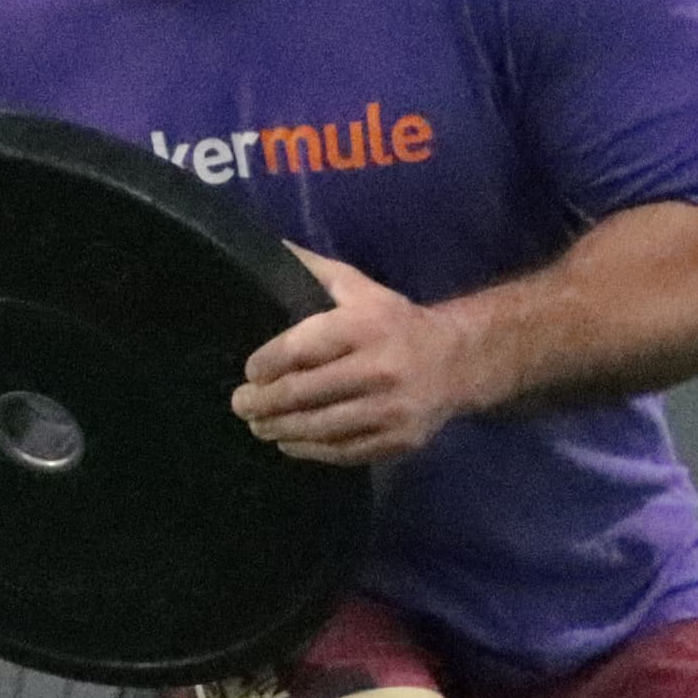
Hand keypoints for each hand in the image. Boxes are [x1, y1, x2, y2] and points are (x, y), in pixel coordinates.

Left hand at [232, 250, 471, 464]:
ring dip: (280, 428)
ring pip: (320, 427)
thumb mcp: (361, 288)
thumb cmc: (395, 322)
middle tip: (240, 404)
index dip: (268, 363)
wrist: (457, 362)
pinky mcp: (397, 441)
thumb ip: (315, 270)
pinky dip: (309, 450)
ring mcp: (390, 409)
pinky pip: (343, 451)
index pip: (303, 347)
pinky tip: (289, 443)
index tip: (250, 372)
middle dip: (263, 402)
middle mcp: (379, 368)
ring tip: (258, 426)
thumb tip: (272, 247)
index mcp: (366, 326)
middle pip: (305, 392)